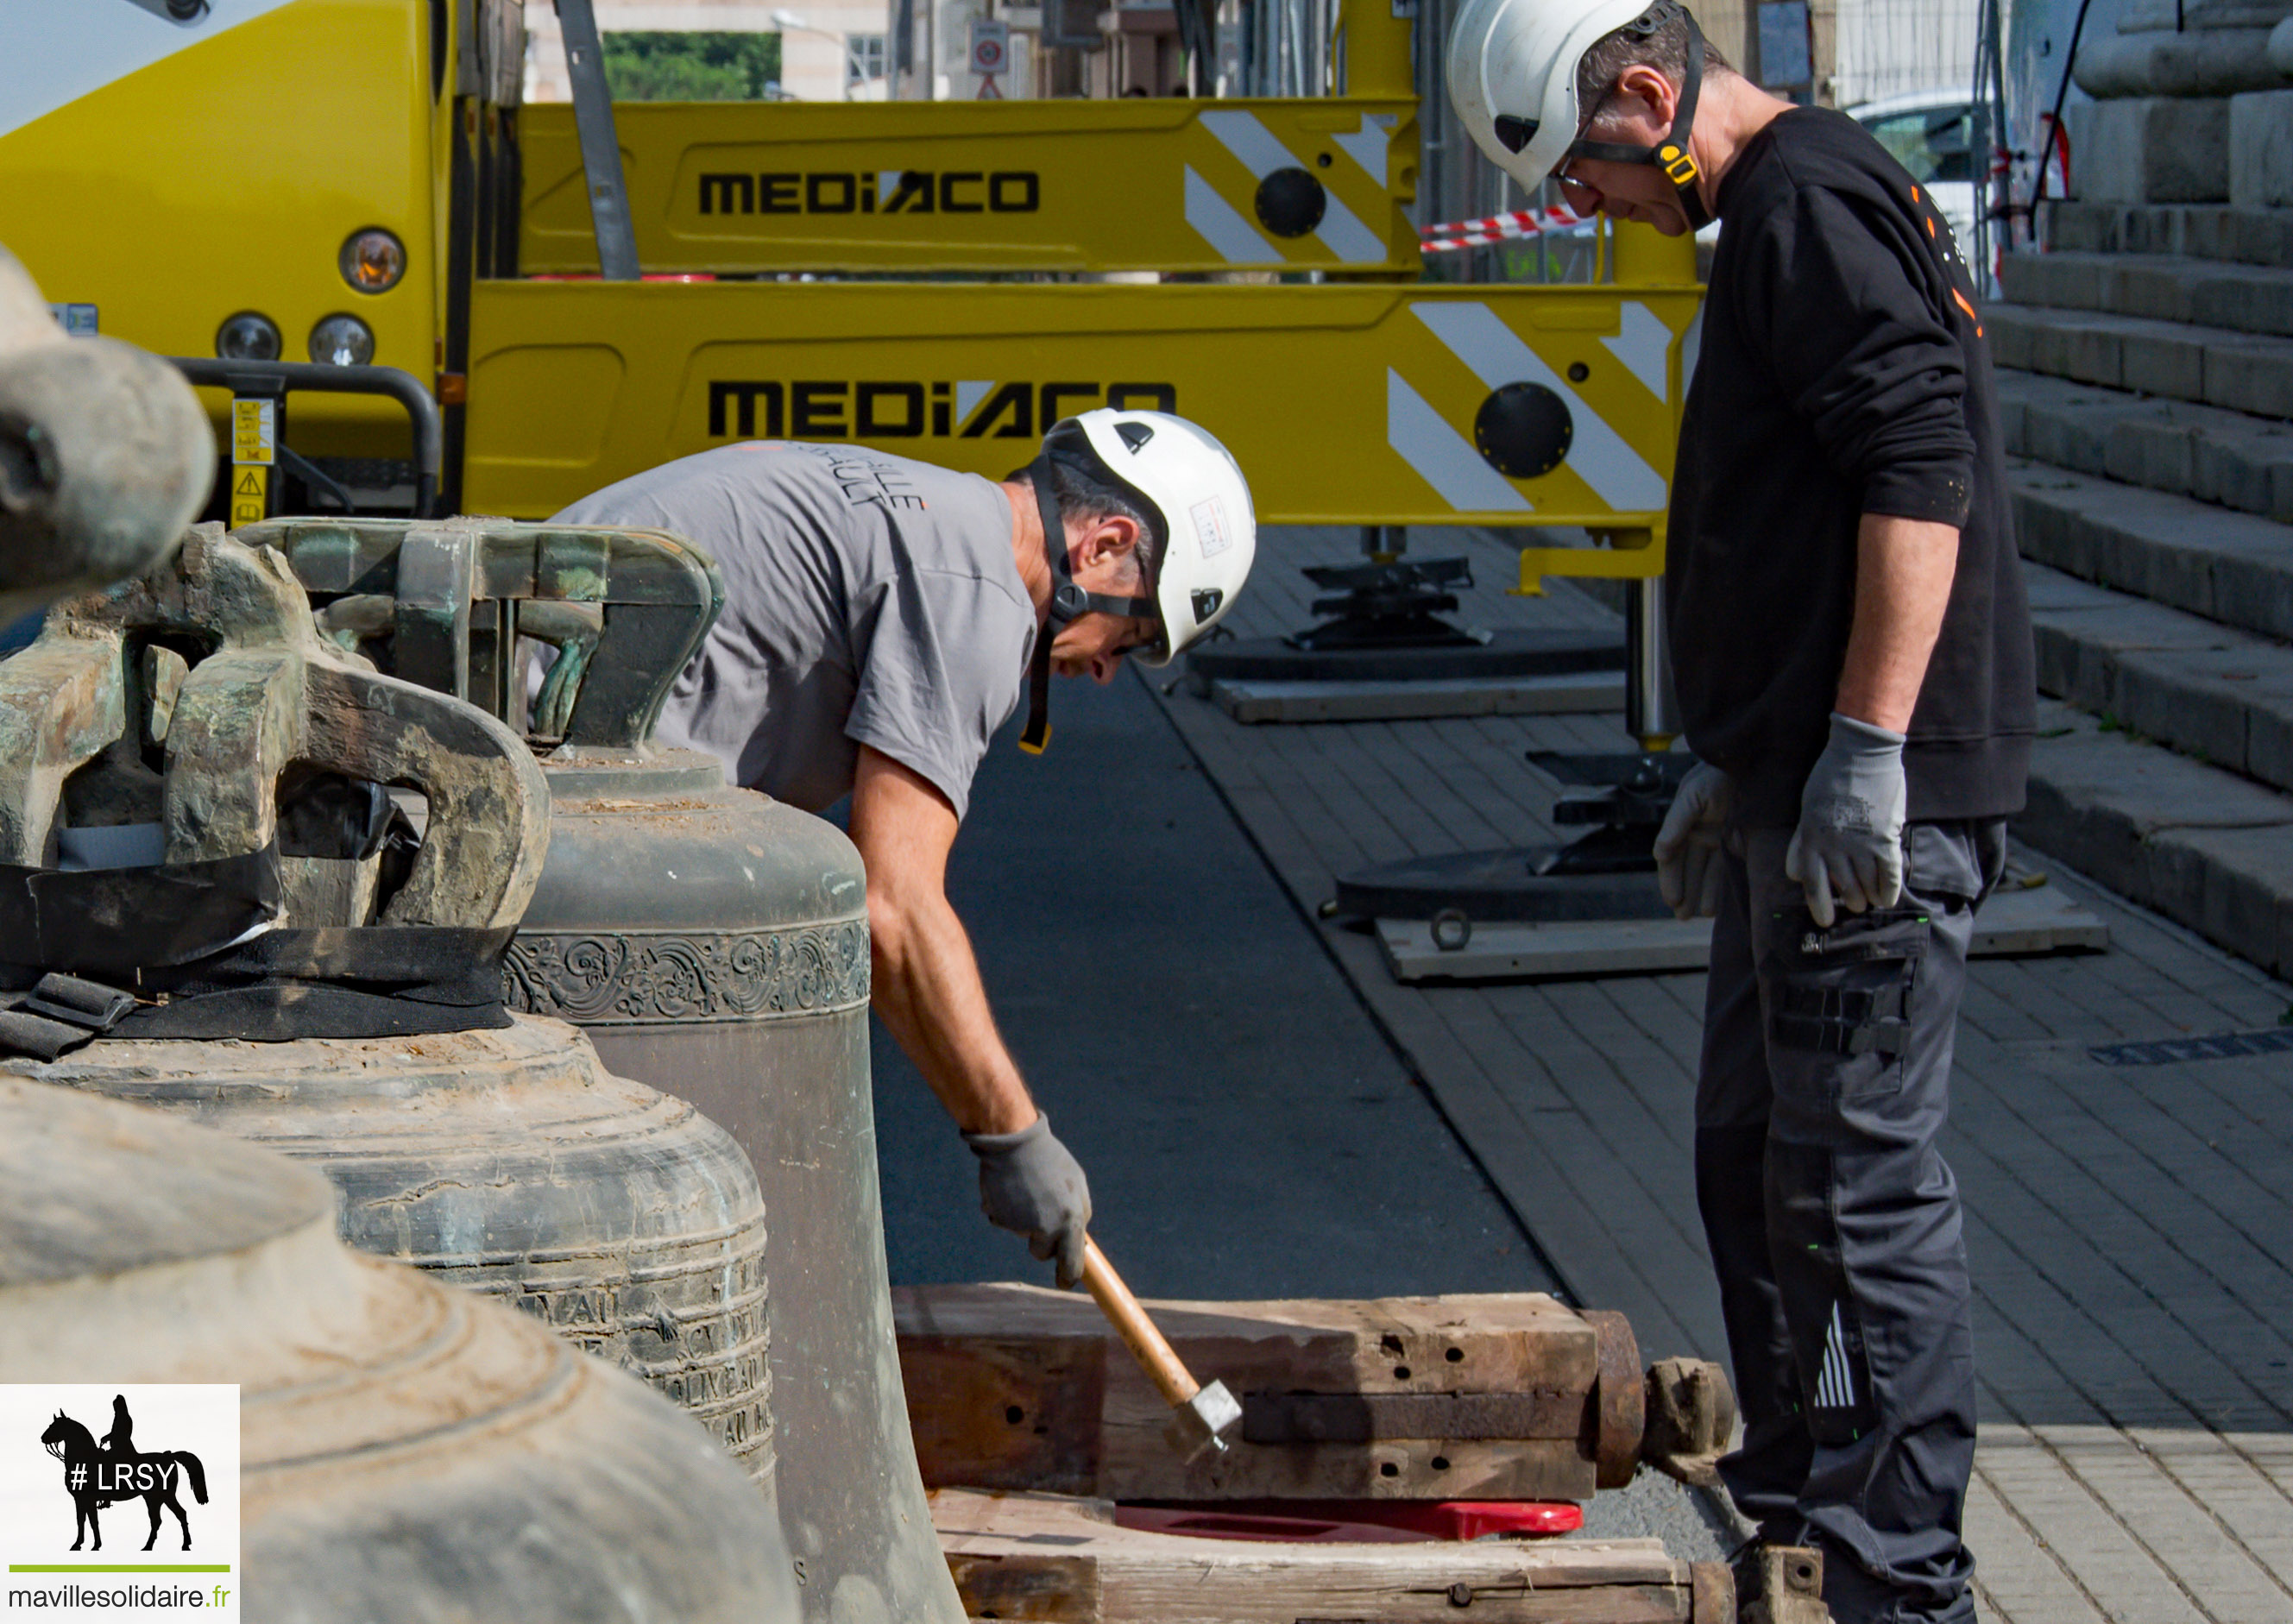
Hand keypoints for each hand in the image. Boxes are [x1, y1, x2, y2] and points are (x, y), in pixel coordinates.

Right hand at [962, 1112, 1092, 1288]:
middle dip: (1042, 1241)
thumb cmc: (1051, 1161)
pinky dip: (1006, 1210)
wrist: (1015, 1142)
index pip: (1072, 1262)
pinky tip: (1010, 1189)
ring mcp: (1021, 1226)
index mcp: (1071, 1220)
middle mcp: (1046, 1228)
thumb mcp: (1077, 1184)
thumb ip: (1079, 1213)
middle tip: (1040, 1215)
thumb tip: (1078, 1238)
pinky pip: (1005, 1221)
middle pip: (1043, 1253)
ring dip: (1023, 1220)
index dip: (1068, 1276)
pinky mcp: (1000, 1219)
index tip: (1065, 1282)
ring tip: (1026, 1190)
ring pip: (1023, 1233)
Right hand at [1651, 761, 1730, 919]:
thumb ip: (1676, 823)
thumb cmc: (1716, 775)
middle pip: (1688, 868)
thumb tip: (1659, 853)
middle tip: (1682, 916)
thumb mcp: (1692, 796)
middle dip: (1684, 891)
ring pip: (1706, 872)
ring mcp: (1719, 838)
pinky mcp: (1738, 841)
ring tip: (1698, 914)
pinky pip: (1726, 868)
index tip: (1673, 900)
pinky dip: (1720, 886)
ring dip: (1701, 893)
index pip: (1672, 856)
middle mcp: (1698, 833)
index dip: (1670, 878)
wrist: (1752, 765)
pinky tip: (1715, 904)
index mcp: (1683, 822)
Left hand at [1785, 712, 1907, 926]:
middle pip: (1844, 887)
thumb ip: (1800, 843)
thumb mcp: (1806, 810)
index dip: (1820, 906)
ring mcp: (1861, 844)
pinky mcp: (1885, 838)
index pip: (1814, 884)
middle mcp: (1835, 847)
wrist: (1861, 753)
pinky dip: (1890, 889)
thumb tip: (1793, 874)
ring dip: (1869, 897)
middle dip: (1850, 901)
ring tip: (1870, 902)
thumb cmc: (1829, 779)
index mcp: (1812, 840)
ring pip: (1867, 883)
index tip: (1825, 921)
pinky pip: (1890, 873)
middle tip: (1854, 905)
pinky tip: (1888, 899)